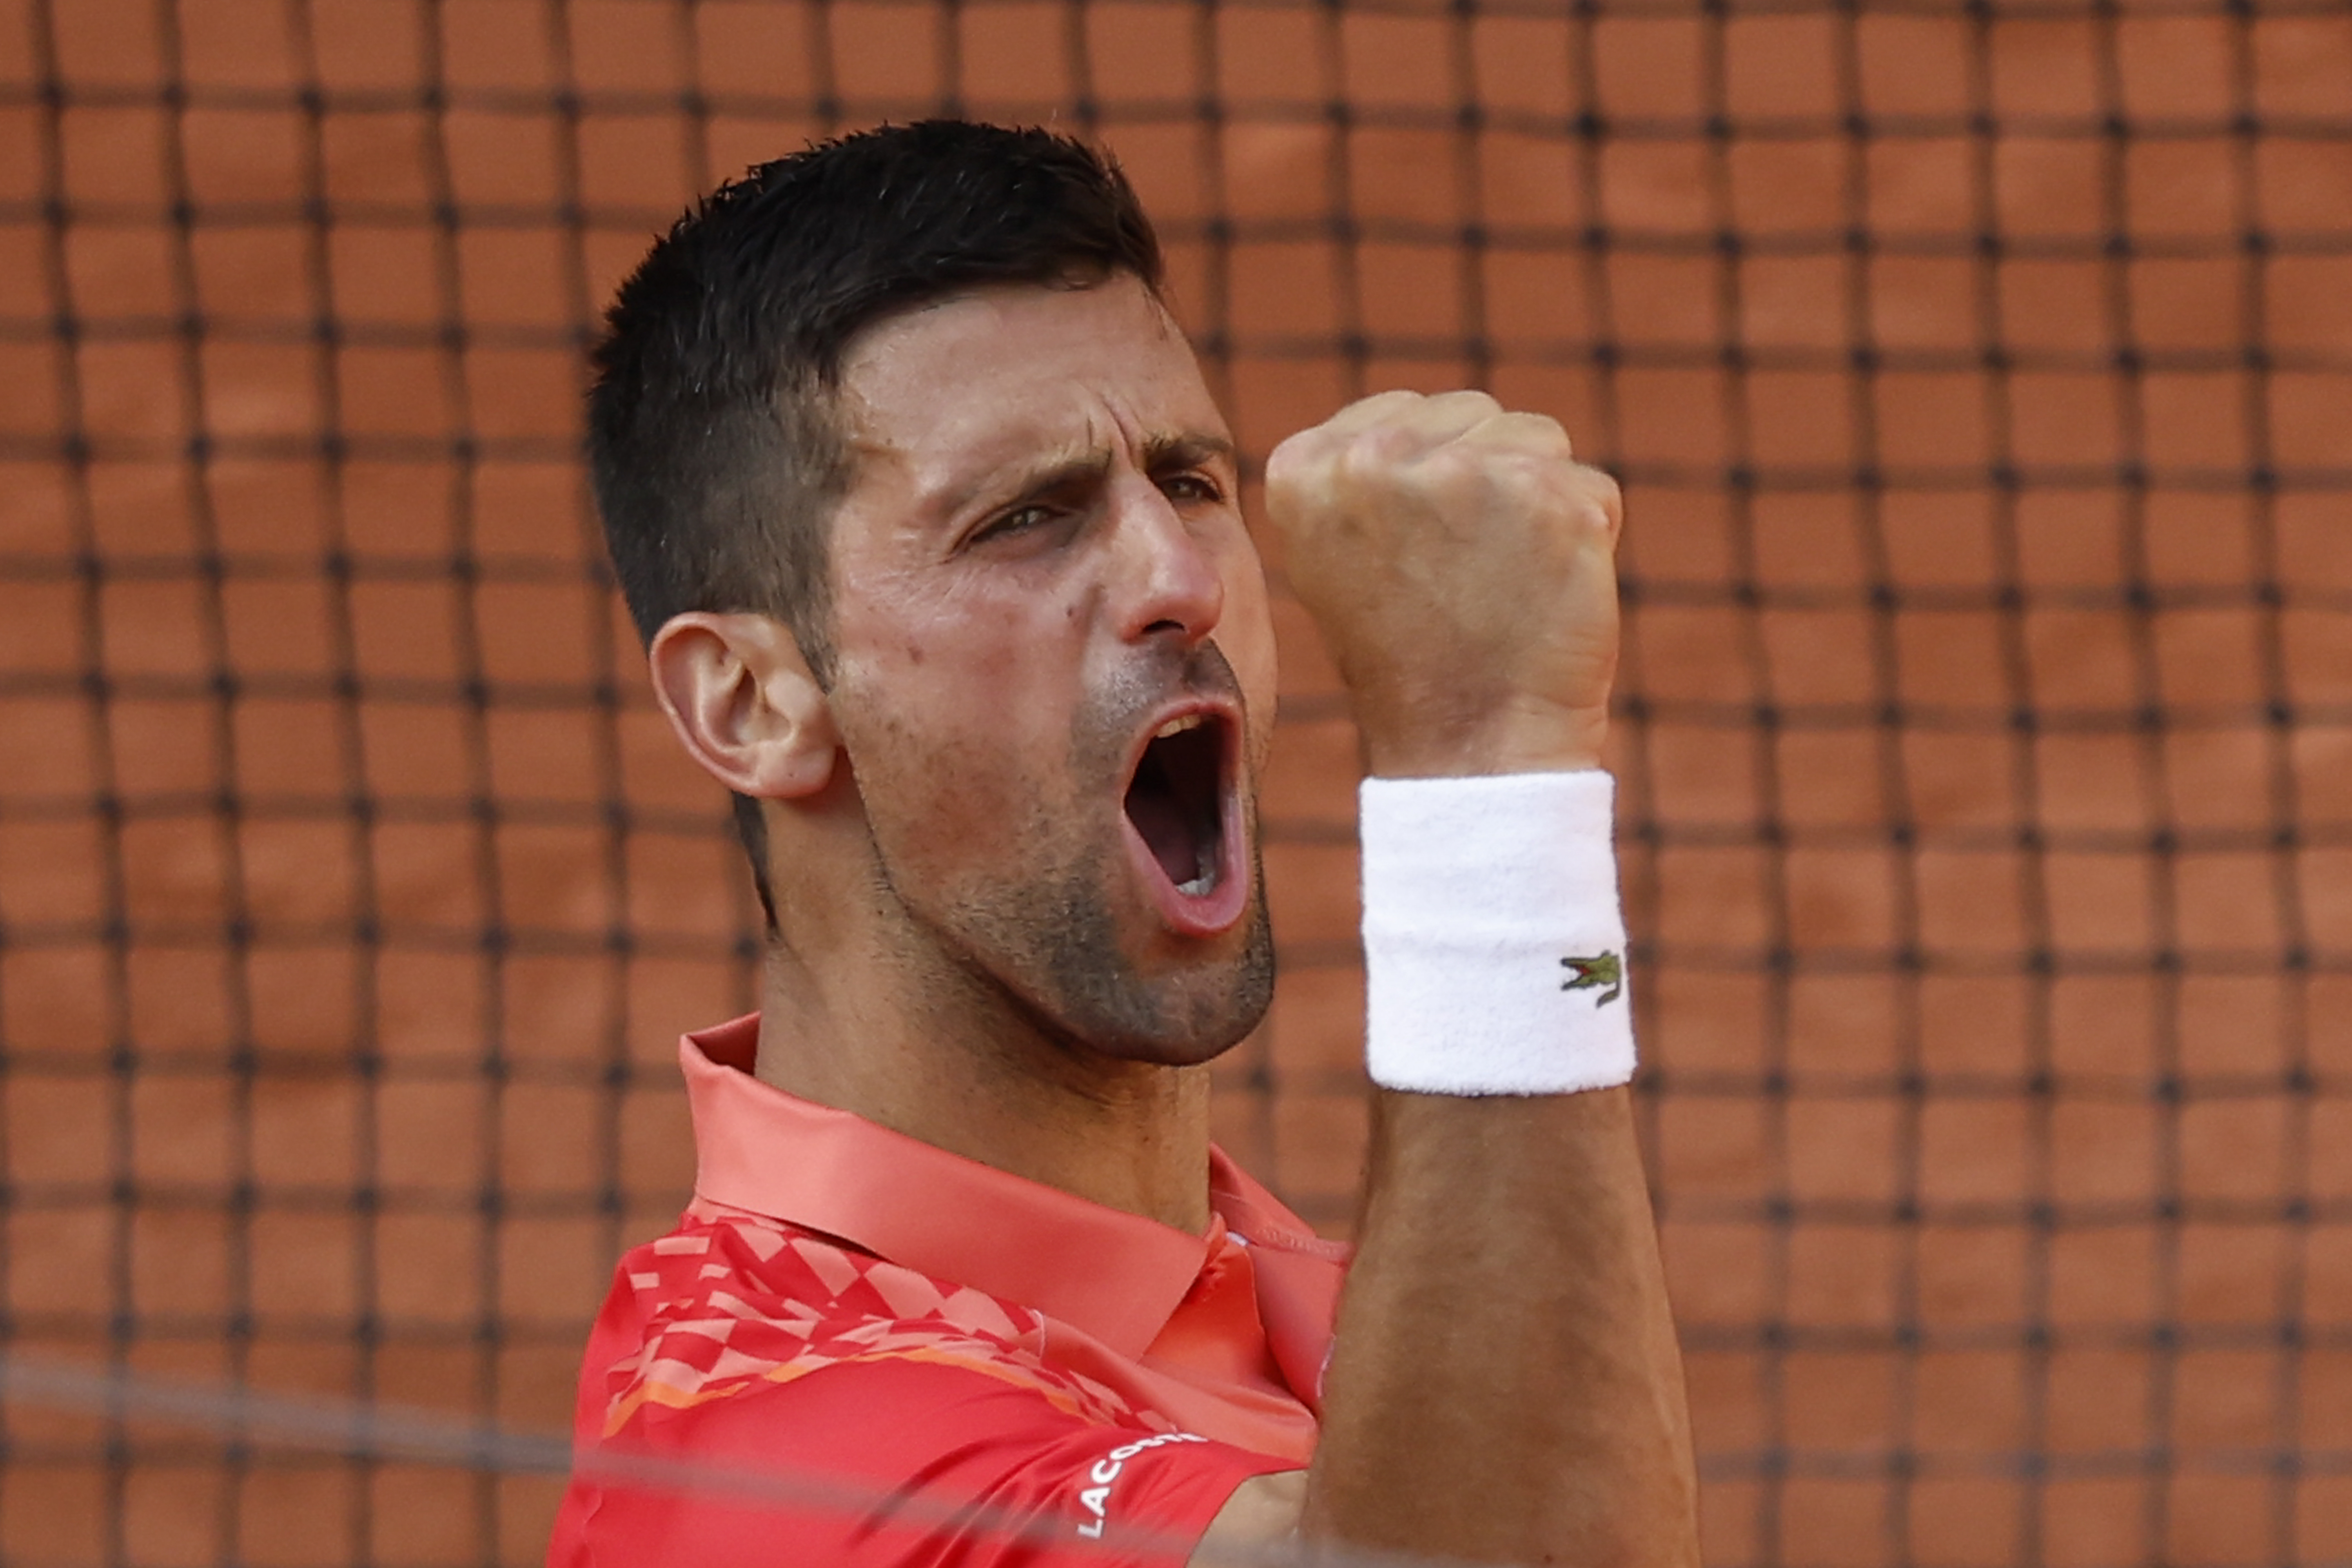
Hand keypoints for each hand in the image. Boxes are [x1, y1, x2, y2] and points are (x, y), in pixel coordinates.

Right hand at [1262, 389, 1622, 777]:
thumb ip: (1360, 470)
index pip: (1404, 414)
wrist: (1469, 744)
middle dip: (1485, 479)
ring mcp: (1461, 473)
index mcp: (1307, 467)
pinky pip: (1591, 488)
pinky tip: (1547, 591)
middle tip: (1463, 572)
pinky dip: (1586, 534)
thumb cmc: (1408, 655)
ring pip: (1535, 439)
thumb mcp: (1338, 551)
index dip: (1428, 481)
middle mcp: (1373, 457)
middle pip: (1471, 416)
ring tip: (1503, 579)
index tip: (1416, 551)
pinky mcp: (1545, 497)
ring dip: (1536, 501)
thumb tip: (1411, 419)